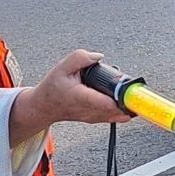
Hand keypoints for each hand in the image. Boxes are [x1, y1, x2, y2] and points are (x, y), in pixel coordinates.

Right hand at [13, 48, 134, 138]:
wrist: (45, 107)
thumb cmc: (53, 88)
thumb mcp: (61, 67)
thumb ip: (80, 58)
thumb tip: (99, 56)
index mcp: (79, 96)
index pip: (100, 101)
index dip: (116, 99)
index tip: (127, 94)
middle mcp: (88, 110)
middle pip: (115, 108)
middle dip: (125, 97)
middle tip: (129, 87)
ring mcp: (93, 117)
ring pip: (117, 114)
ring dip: (125, 103)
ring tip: (124, 92)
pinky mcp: (97, 119)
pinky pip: (115, 117)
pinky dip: (123, 109)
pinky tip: (126, 101)